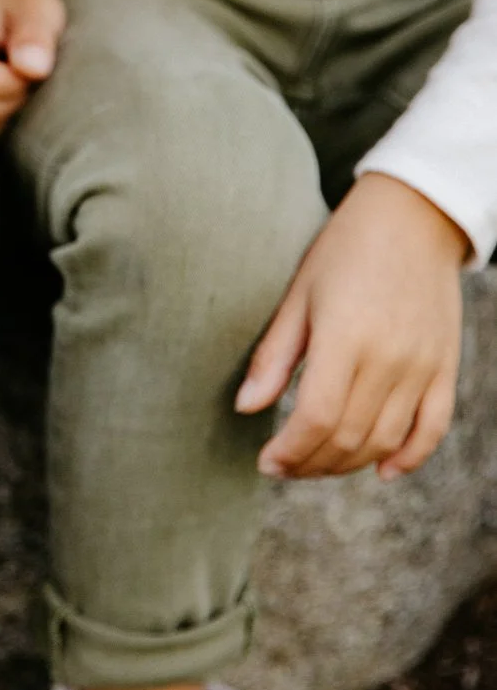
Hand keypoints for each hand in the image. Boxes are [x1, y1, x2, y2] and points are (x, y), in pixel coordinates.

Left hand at [236, 173, 469, 481]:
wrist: (412, 218)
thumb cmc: (345, 249)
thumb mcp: (299, 293)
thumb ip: (275, 354)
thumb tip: (246, 407)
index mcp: (346, 337)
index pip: (317, 418)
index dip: (290, 451)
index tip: (267, 461)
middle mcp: (389, 359)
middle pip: (349, 436)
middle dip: (311, 463)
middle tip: (284, 467)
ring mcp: (423, 367)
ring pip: (386, 440)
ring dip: (349, 464)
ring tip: (317, 464)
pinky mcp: (445, 368)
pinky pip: (432, 428)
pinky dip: (408, 457)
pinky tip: (381, 471)